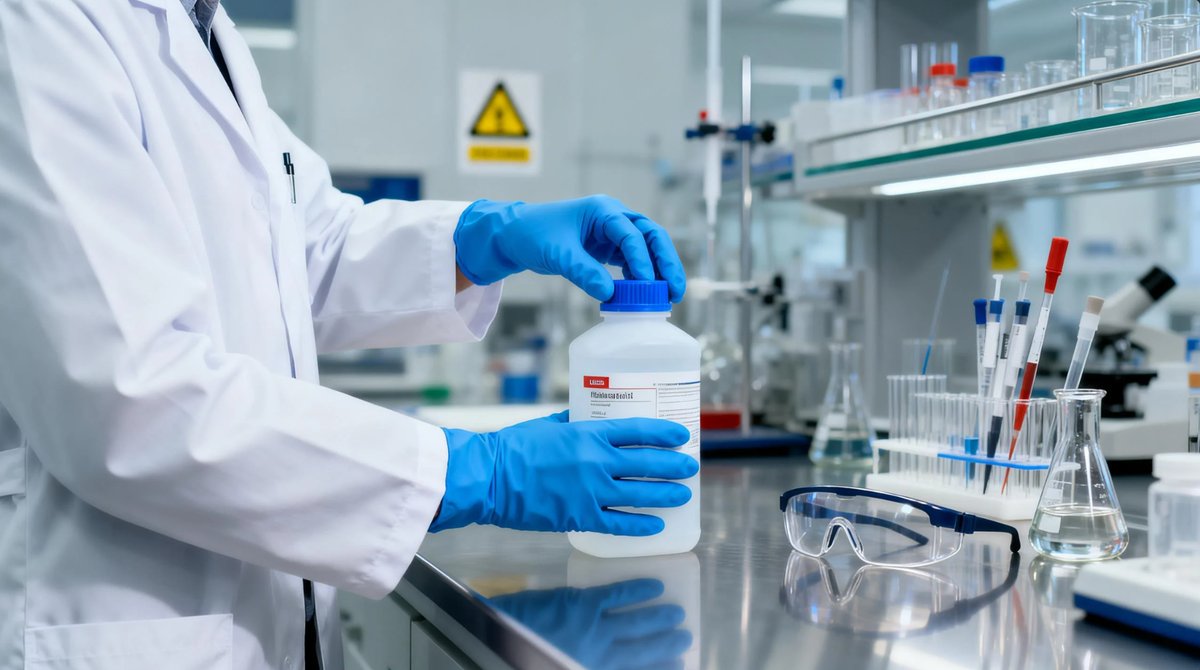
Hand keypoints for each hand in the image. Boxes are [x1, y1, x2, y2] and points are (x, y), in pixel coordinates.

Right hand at [430, 412, 697, 534]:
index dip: (663, 433)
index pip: (638, 430)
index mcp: (588, 434)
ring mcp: (591, 490)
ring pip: (641, 493)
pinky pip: (619, 522)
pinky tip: (656, 525)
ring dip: (666, 493)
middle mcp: (596, 461)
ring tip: (683, 494)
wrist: (489, 478)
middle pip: (647, 462)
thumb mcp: (548, 424)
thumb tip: (591, 416)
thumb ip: (574, 421)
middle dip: (673, 464)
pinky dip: (640, 525)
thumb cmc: (513, 448)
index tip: (681, 435)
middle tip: (690, 466)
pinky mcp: (581, 516)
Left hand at [453, 195, 685, 301]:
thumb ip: (583, 272)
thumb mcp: (557, 253)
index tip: (648, 282)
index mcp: (602, 210)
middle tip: (675, 288)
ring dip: (657, 271)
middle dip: (665, 261)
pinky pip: (630, 262)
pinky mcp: (606, 250)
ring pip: (645, 250)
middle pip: (650, 236)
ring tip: (669, 296)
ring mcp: (611, 234)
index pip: (631, 232)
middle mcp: (612, 219)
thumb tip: (609, 294)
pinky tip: (645, 295)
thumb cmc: (532, 234)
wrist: (513, 236)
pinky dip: (640, 278)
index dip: (642, 257)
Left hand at [489, 579, 691, 669]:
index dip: (660, 668)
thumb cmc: (524, 655)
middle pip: (643, 650)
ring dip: (660, 618)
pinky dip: (637, 589)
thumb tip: (606, 655)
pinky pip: (617, 595)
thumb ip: (585, 660)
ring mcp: (593, 629)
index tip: (681, 665)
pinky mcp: (582, 604)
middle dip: (667, 645)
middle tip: (686, 637)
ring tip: (679, 614)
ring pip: (637, 623)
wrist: (500, 638)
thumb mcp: (560, 662)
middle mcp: (600, 655)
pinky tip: (654, 585)